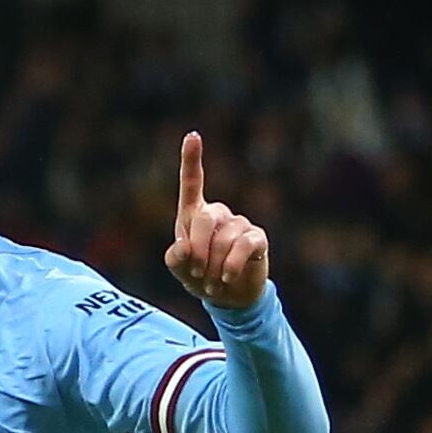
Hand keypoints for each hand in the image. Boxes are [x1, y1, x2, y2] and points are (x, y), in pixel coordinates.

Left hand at [161, 132, 270, 311]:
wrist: (229, 297)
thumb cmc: (200, 277)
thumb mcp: (180, 270)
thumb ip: (175, 259)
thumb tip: (184, 249)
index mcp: (194, 215)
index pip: (192, 183)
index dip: (192, 159)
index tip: (192, 135)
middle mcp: (218, 214)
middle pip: (204, 219)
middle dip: (197, 250)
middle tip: (195, 274)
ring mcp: (239, 224)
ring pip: (223, 239)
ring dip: (213, 267)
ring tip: (211, 282)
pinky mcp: (257, 238)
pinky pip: (243, 246)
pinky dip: (231, 266)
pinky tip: (226, 278)